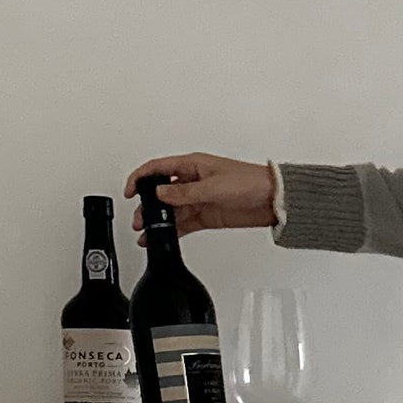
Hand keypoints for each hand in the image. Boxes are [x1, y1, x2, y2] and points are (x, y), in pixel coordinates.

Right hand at [123, 152, 276, 236]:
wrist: (272, 200)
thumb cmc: (249, 182)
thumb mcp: (212, 187)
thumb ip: (184, 192)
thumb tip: (160, 193)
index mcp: (192, 165)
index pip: (158, 169)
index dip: (140, 178)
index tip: (130, 191)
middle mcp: (193, 181)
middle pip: (161, 192)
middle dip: (148, 206)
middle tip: (139, 221)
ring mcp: (199, 199)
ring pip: (171, 210)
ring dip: (158, 221)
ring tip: (147, 234)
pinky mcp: (207, 215)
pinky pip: (184, 223)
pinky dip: (173, 230)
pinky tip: (163, 237)